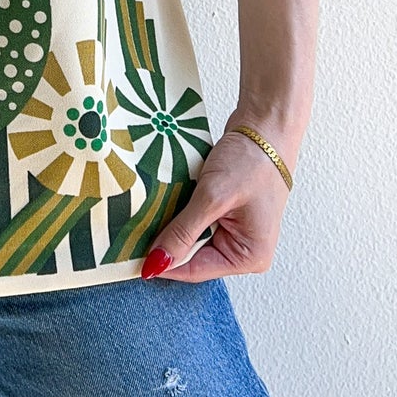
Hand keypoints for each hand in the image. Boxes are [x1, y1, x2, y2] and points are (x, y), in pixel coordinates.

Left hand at [141, 113, 296, 282]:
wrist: (265, 126)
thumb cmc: (251, 161)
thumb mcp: (213, 198)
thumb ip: (184, 232)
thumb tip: (157, 263)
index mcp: (248, 257)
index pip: (195, 269)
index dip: (163, 263)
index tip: (130, 256)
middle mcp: (243, 250)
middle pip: (192, 255)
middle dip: (167, 241)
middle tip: (134, 229)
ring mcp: (235, 231)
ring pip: (190, 237)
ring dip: (172, 224)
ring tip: (147, 213)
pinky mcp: (226, 213)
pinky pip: (195, 221)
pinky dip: (180, 212)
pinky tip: (165, 201)